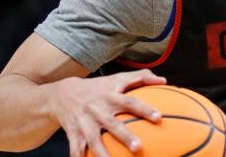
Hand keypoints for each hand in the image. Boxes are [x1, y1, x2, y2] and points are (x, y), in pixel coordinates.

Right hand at [47, 69, 165, 156]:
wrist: (62, 94)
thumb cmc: (97, 87)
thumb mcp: (116, 78)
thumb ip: (140, 77)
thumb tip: (163, 80)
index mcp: (109, 95)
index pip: (130, 101)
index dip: (144, 109)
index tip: (158, 117)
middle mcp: (97, 109)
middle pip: (112, 124)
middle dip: (125, 136)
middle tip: (139, 148)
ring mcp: (84, 123)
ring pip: (93, 140)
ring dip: (103, 154)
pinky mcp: (73, 134)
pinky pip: (76, 150)